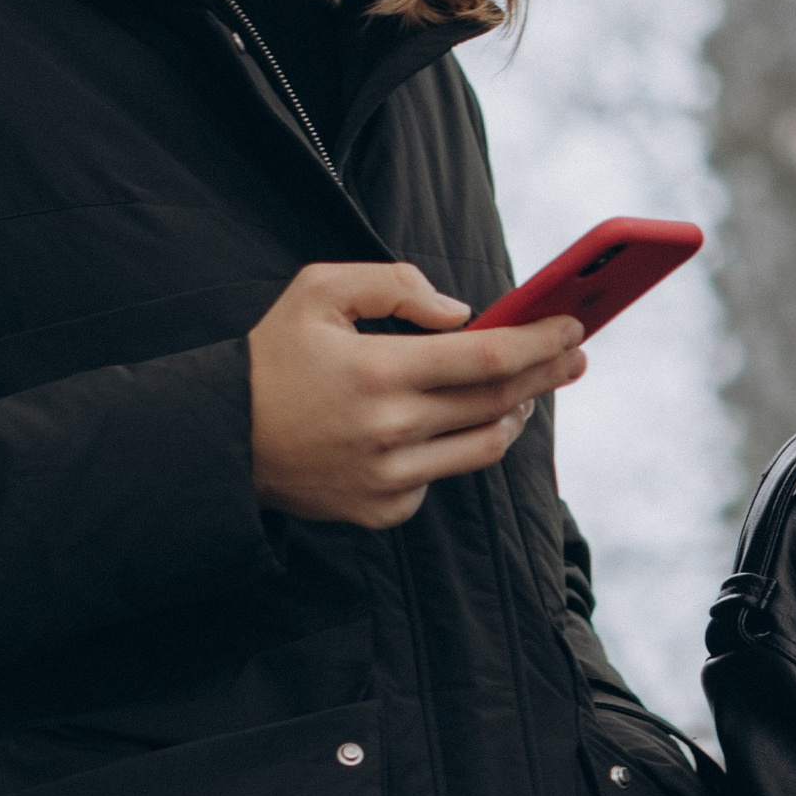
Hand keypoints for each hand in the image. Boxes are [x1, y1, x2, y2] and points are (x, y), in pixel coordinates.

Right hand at [246, 262, 583, 531]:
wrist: (220, 439)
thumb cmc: (274, 356)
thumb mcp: (318, 290)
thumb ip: (394, 284)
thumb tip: (462, 311)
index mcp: (377, 370)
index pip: (486, 356)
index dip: (539, 341)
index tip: (573, 326)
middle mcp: (389, 430)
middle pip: (498, 402)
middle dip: (546, 374)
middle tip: (575, 354)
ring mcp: (388, 479)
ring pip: (484, 446)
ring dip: (515, 414)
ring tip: (526, 389)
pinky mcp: (382, 511)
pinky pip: (442, 476)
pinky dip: (456, 447)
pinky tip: (448, 425)